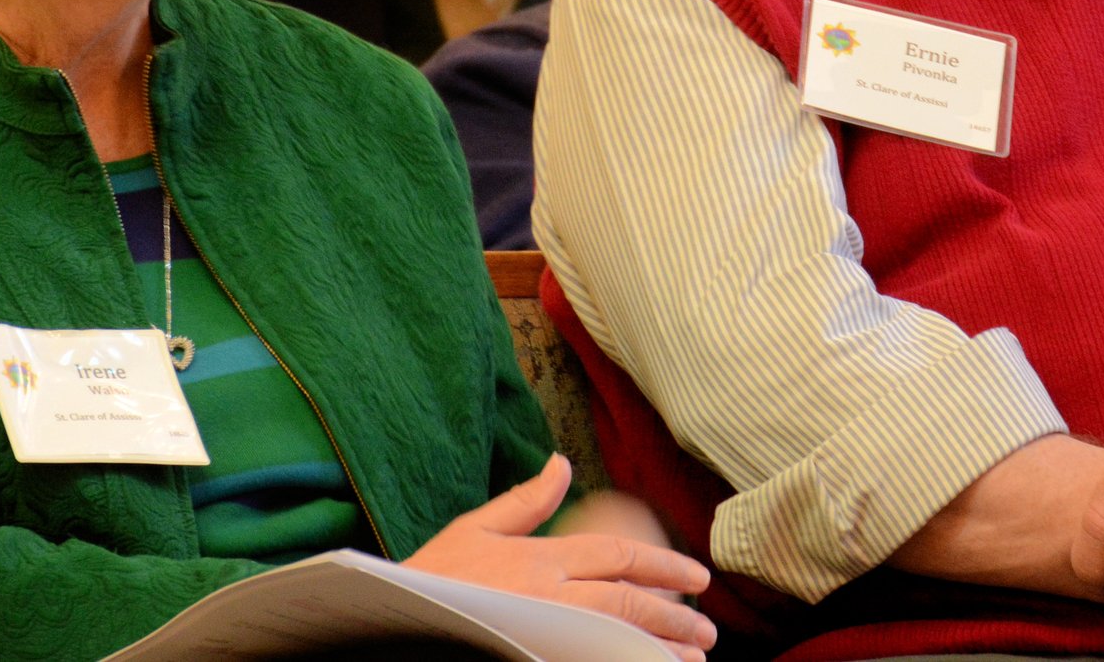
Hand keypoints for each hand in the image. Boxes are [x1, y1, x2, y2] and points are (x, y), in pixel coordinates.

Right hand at [407, 455, 717, 661]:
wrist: (395, 622)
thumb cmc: (431, 577)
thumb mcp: (475, 528)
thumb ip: (526, 500)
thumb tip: (562, 462)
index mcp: (541, 557)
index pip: (618, 556)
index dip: (664, 565)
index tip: (697, 577)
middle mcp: (550, 595)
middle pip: (628, 601)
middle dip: (674, 613)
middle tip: (708, 629)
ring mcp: (545, 631)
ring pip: (619, 637)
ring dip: (661, 647)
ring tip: (693, 657)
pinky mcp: (536, 652)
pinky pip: (594, 660)